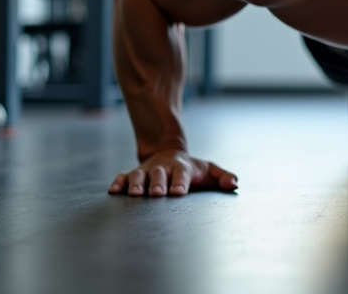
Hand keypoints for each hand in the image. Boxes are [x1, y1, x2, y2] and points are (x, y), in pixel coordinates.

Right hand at [108, 149, 238, 196]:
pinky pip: (123, 177)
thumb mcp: (210, 170)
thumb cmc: (192, 168)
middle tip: (157, 194)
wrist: (169, 153)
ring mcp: (147, 171)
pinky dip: (118, 182)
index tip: (179, 192)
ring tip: (135, 195)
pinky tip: (114, 191)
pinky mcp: (133, 175)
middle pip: (159, 174)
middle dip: (157, 183)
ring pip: (138, 175)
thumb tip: (234, 184)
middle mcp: (162, 168)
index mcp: (181, 167)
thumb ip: (224, 176)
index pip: (182, 174)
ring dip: (136, 184)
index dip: (180, 182)